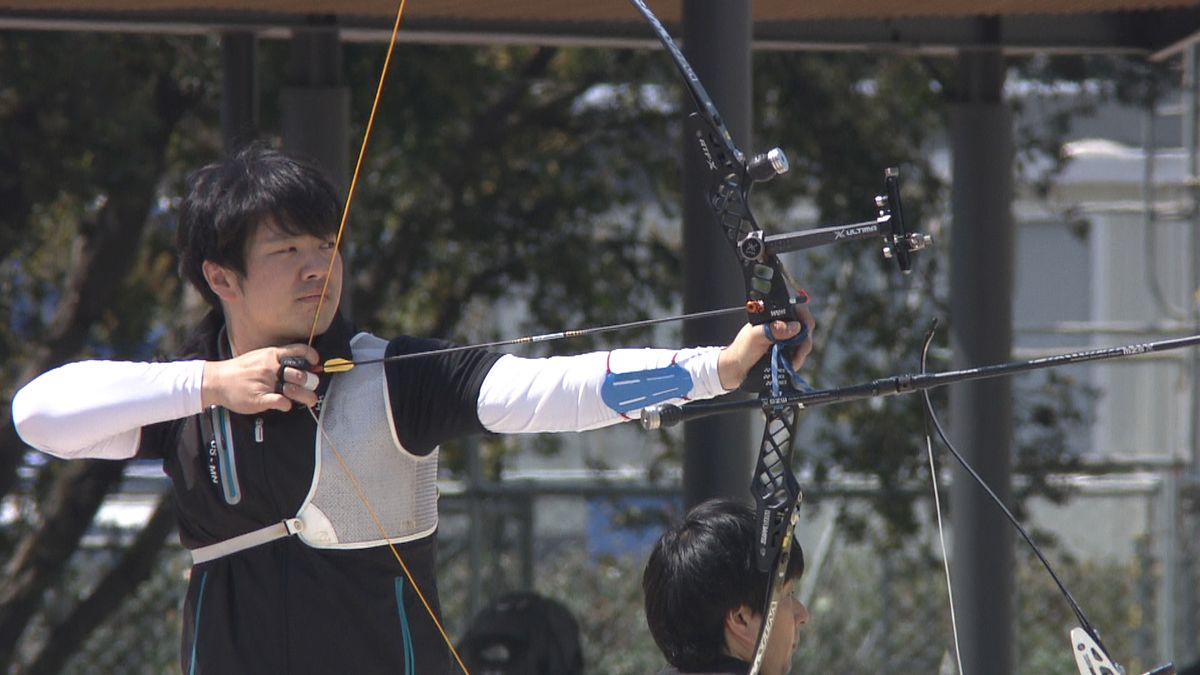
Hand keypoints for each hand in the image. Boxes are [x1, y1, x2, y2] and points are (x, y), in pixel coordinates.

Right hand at [201, 344, 320, 412]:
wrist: (216, 381)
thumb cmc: (239, 370)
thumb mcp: (259, 357)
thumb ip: (278, 360)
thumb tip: (299, 364)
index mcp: (272, 355)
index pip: (298, 350)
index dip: (311, 356)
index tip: (316, 363)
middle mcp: (271, 367)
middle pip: (302, 374)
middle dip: (311, 383)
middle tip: (312, 388)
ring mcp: (266, 383)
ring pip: (295, 389)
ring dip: (306, 396)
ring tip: (308, 400)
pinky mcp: (259, 398)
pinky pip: (280, 402)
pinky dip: (286, 405)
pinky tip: (285, 406)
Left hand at [717, 304, 814, 390]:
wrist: (735, 370)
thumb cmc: (741, 350)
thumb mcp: (755, 337)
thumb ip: (773, 330)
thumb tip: (794, 326)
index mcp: (772, 317)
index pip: (796, 310)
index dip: (805, 318)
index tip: (806, 330)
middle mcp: (780, 325)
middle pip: (804, 327)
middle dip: (804, 340)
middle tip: (799, 352)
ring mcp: (783, 339)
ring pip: (803, 341)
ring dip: (801, 352)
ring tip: (792, 362)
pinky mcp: (785, 351)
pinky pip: (798, 353)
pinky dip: (797, 359)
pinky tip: (791, 364)